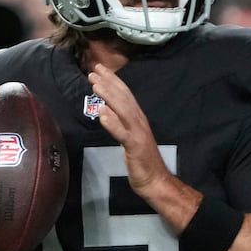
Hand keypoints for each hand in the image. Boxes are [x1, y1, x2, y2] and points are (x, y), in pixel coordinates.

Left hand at [87, 64, 170, 198]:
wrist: (155, 180)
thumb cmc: (141, 160)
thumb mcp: (128, 138)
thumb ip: (120, 123)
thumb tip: (106, 109)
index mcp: (137, 118)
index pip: (125, 95)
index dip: (113, 81)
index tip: (100, 70)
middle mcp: (139, 122)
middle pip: (124, 98)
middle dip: (109, 82)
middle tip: (94, 69)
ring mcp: (138, 133)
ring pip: (123, 110)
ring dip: (109, 96)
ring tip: (96, 85)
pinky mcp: (135, 147)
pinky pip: (123, 133)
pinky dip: (113, 123)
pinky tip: (103, 114)